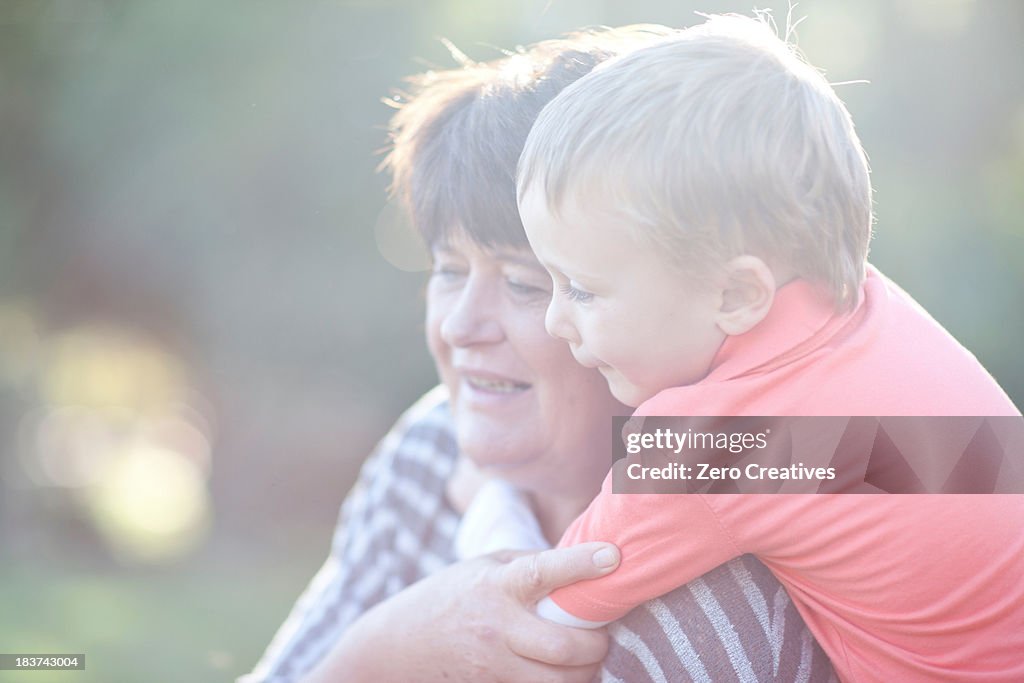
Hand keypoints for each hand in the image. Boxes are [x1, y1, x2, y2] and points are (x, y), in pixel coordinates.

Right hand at [303, 541, 619, 682]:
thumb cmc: (449, 595)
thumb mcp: (484, 565)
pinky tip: (566, 673)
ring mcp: (494, 665)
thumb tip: (582, 560)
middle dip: (598, 644)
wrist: (398, 646)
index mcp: (496, 584)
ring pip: (561, 682)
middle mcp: (497, 627)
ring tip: (588, 657)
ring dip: (586, 672)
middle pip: (566, 646)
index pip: (543, 572)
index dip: (581, 564)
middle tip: (603, 635)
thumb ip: (530, 564)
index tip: (613, 556)